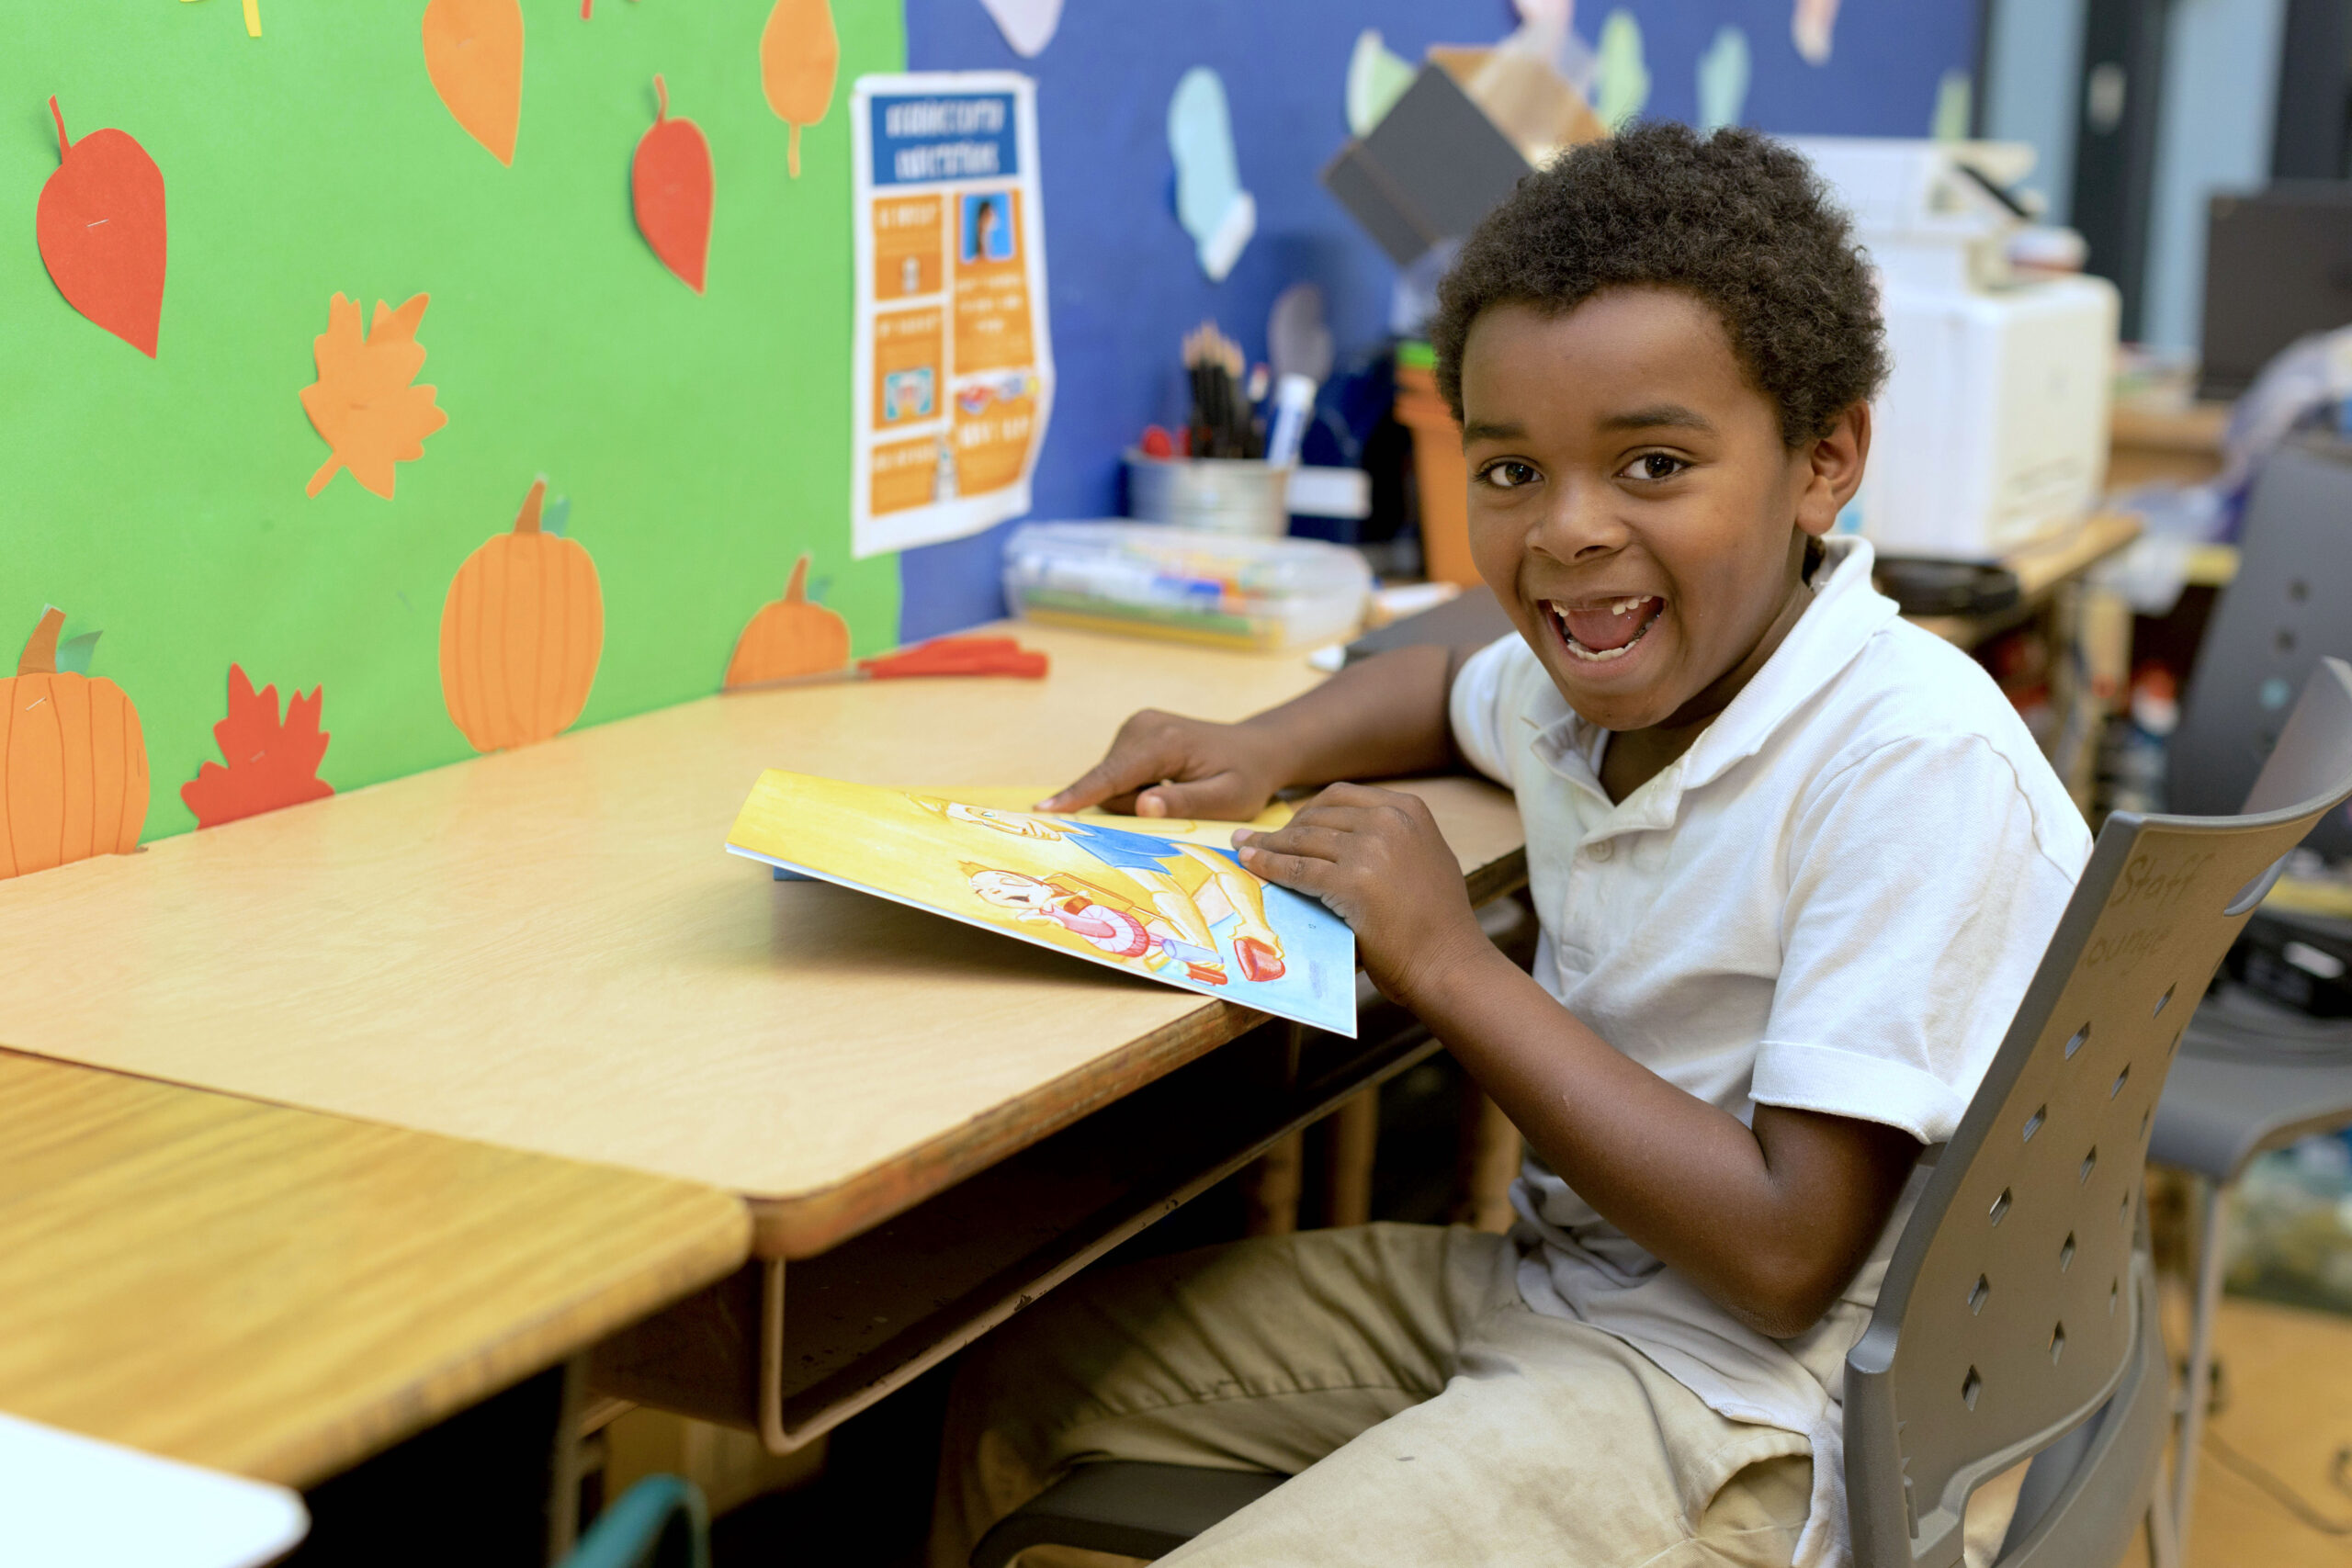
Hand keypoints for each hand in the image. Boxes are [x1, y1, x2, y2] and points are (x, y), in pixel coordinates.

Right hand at [1039, 709, 1285, 818]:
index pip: (1113, 775)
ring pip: (1111, 780)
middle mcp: (1143, 726)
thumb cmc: (1247, 778)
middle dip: (1131, 805)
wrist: (1257, 750)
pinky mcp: (1133, 733)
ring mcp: (1136, 726)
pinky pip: (1117, 774)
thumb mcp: (1229, 800)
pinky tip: (1168, 783)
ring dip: (1135, 797)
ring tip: (1177, 791)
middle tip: (1178, 803)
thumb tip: (1142, 806)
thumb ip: (1187, 803)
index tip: (1045, 808)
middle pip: (1109, 783)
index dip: (1079, 795)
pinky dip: (1136, 786)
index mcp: (1166, 742)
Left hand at [1234, 783, 1491, 1004]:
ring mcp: (1370, 848)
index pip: (1341, 797)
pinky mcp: (1351, 881)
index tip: (1287, 826)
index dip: (1307, 812)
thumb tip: (1340, 834)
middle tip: (1256, 840)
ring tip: (1244, 850)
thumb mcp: (1424, 857)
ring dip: (1267, 846)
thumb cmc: (1437, 922)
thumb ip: (1391, 836)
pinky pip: (1297, 869)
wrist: (1449, 962)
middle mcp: (1390, 820)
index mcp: (1408, 808)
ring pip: (1302, 841)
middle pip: (1317, 817)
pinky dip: (1268, 866)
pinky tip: (1251, 866)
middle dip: (1283, 829)